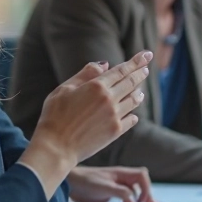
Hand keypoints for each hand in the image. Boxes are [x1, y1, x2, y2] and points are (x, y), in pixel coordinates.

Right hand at [20, 51, 151, 194]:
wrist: (56, 147)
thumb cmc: (54, 115)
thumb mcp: (64, 89)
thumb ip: (85, 75)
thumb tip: (105, 64)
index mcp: (97, 86)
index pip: (122, 70)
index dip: (136, 61)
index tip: (147, 54)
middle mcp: (109, 99)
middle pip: (131, 82)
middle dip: (140, 72)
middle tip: (146, 67)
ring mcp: (115, 116)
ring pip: (134, 100)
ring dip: (138, 93)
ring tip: (140, 91)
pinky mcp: (116, 131)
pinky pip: (131, 119)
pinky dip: (133, 114)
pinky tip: (133, 114)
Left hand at [67, 166, 157, 201]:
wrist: (71, 183)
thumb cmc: (86, 181)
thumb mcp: (105, 187)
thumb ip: (121, 193)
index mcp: (122, 173)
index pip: (142, 176)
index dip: (146, 188)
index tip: (142, 201)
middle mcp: (122, 179)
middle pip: (142, 182)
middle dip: (147, 193)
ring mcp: (117, 185)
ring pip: (135, 190)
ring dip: (141, 198)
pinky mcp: (111, 193)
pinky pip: (126, 196)